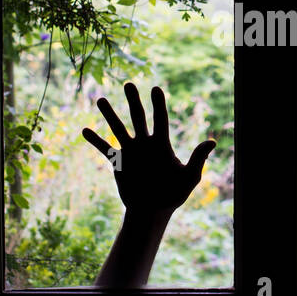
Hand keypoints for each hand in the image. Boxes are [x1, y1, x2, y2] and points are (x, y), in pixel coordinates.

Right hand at [82, 83, 215, 214]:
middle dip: (134, 101)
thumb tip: (212, 142)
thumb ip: (197, 159)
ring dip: (110, 115)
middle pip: (138, 118)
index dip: (159, 104)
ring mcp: (130, 152)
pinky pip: (104, 149)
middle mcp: (145, 144)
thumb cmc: (174, 194)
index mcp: (162, 144)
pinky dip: (95, 140)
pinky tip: (84, 130)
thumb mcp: (189, 177)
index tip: (156, 88)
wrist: (152, 211)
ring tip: (101, 100)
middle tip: (128, 84)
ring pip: (118, 129)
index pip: (161, 119)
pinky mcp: (118, 163)